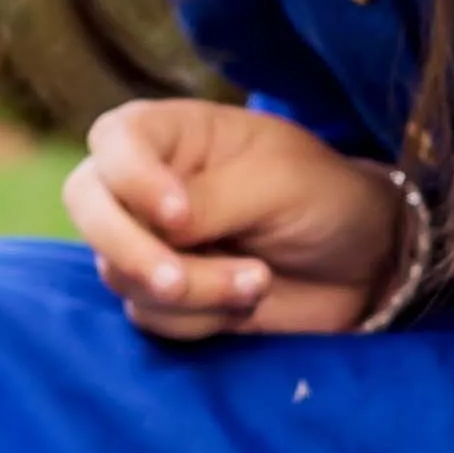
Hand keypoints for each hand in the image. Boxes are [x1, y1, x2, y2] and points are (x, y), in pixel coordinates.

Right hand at [62, 98, 405, 338]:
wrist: (366, 267)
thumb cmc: (325, 197)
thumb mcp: (276, 184)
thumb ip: (210, 202)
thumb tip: (157, 232)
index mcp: (173, 133)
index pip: (114, 141)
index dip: (132, 180)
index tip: (180, 216)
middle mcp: (148, 184)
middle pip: (87, 205)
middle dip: (130, 250)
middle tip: (176, 279)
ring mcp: (152, 242)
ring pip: (119, 273)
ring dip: (190, 291)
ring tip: (258, 280)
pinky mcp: (167, 298)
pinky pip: (150, 316)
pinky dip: (200, 319)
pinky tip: (248, 300)